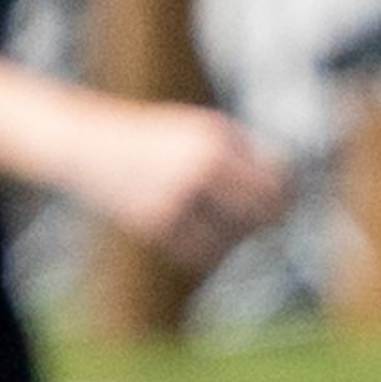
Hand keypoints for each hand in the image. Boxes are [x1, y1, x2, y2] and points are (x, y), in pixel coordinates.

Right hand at [63, 96, 289, 271]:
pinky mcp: (154, 223)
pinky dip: (210, 251)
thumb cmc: (159, 137)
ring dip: (238, 238)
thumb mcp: (204, 129)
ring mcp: (176, 197)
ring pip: (231, 238)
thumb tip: (290, 187)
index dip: (289, 196)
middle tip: (272, 223)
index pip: (273, 181)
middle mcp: (199, 169)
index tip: (291, 204)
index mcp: (216, 143)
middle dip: (269, 220)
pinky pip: (200, 252)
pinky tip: (209, 238)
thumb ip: (245, 154)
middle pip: (259, 213)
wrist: (89, 145)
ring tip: (234, 226)